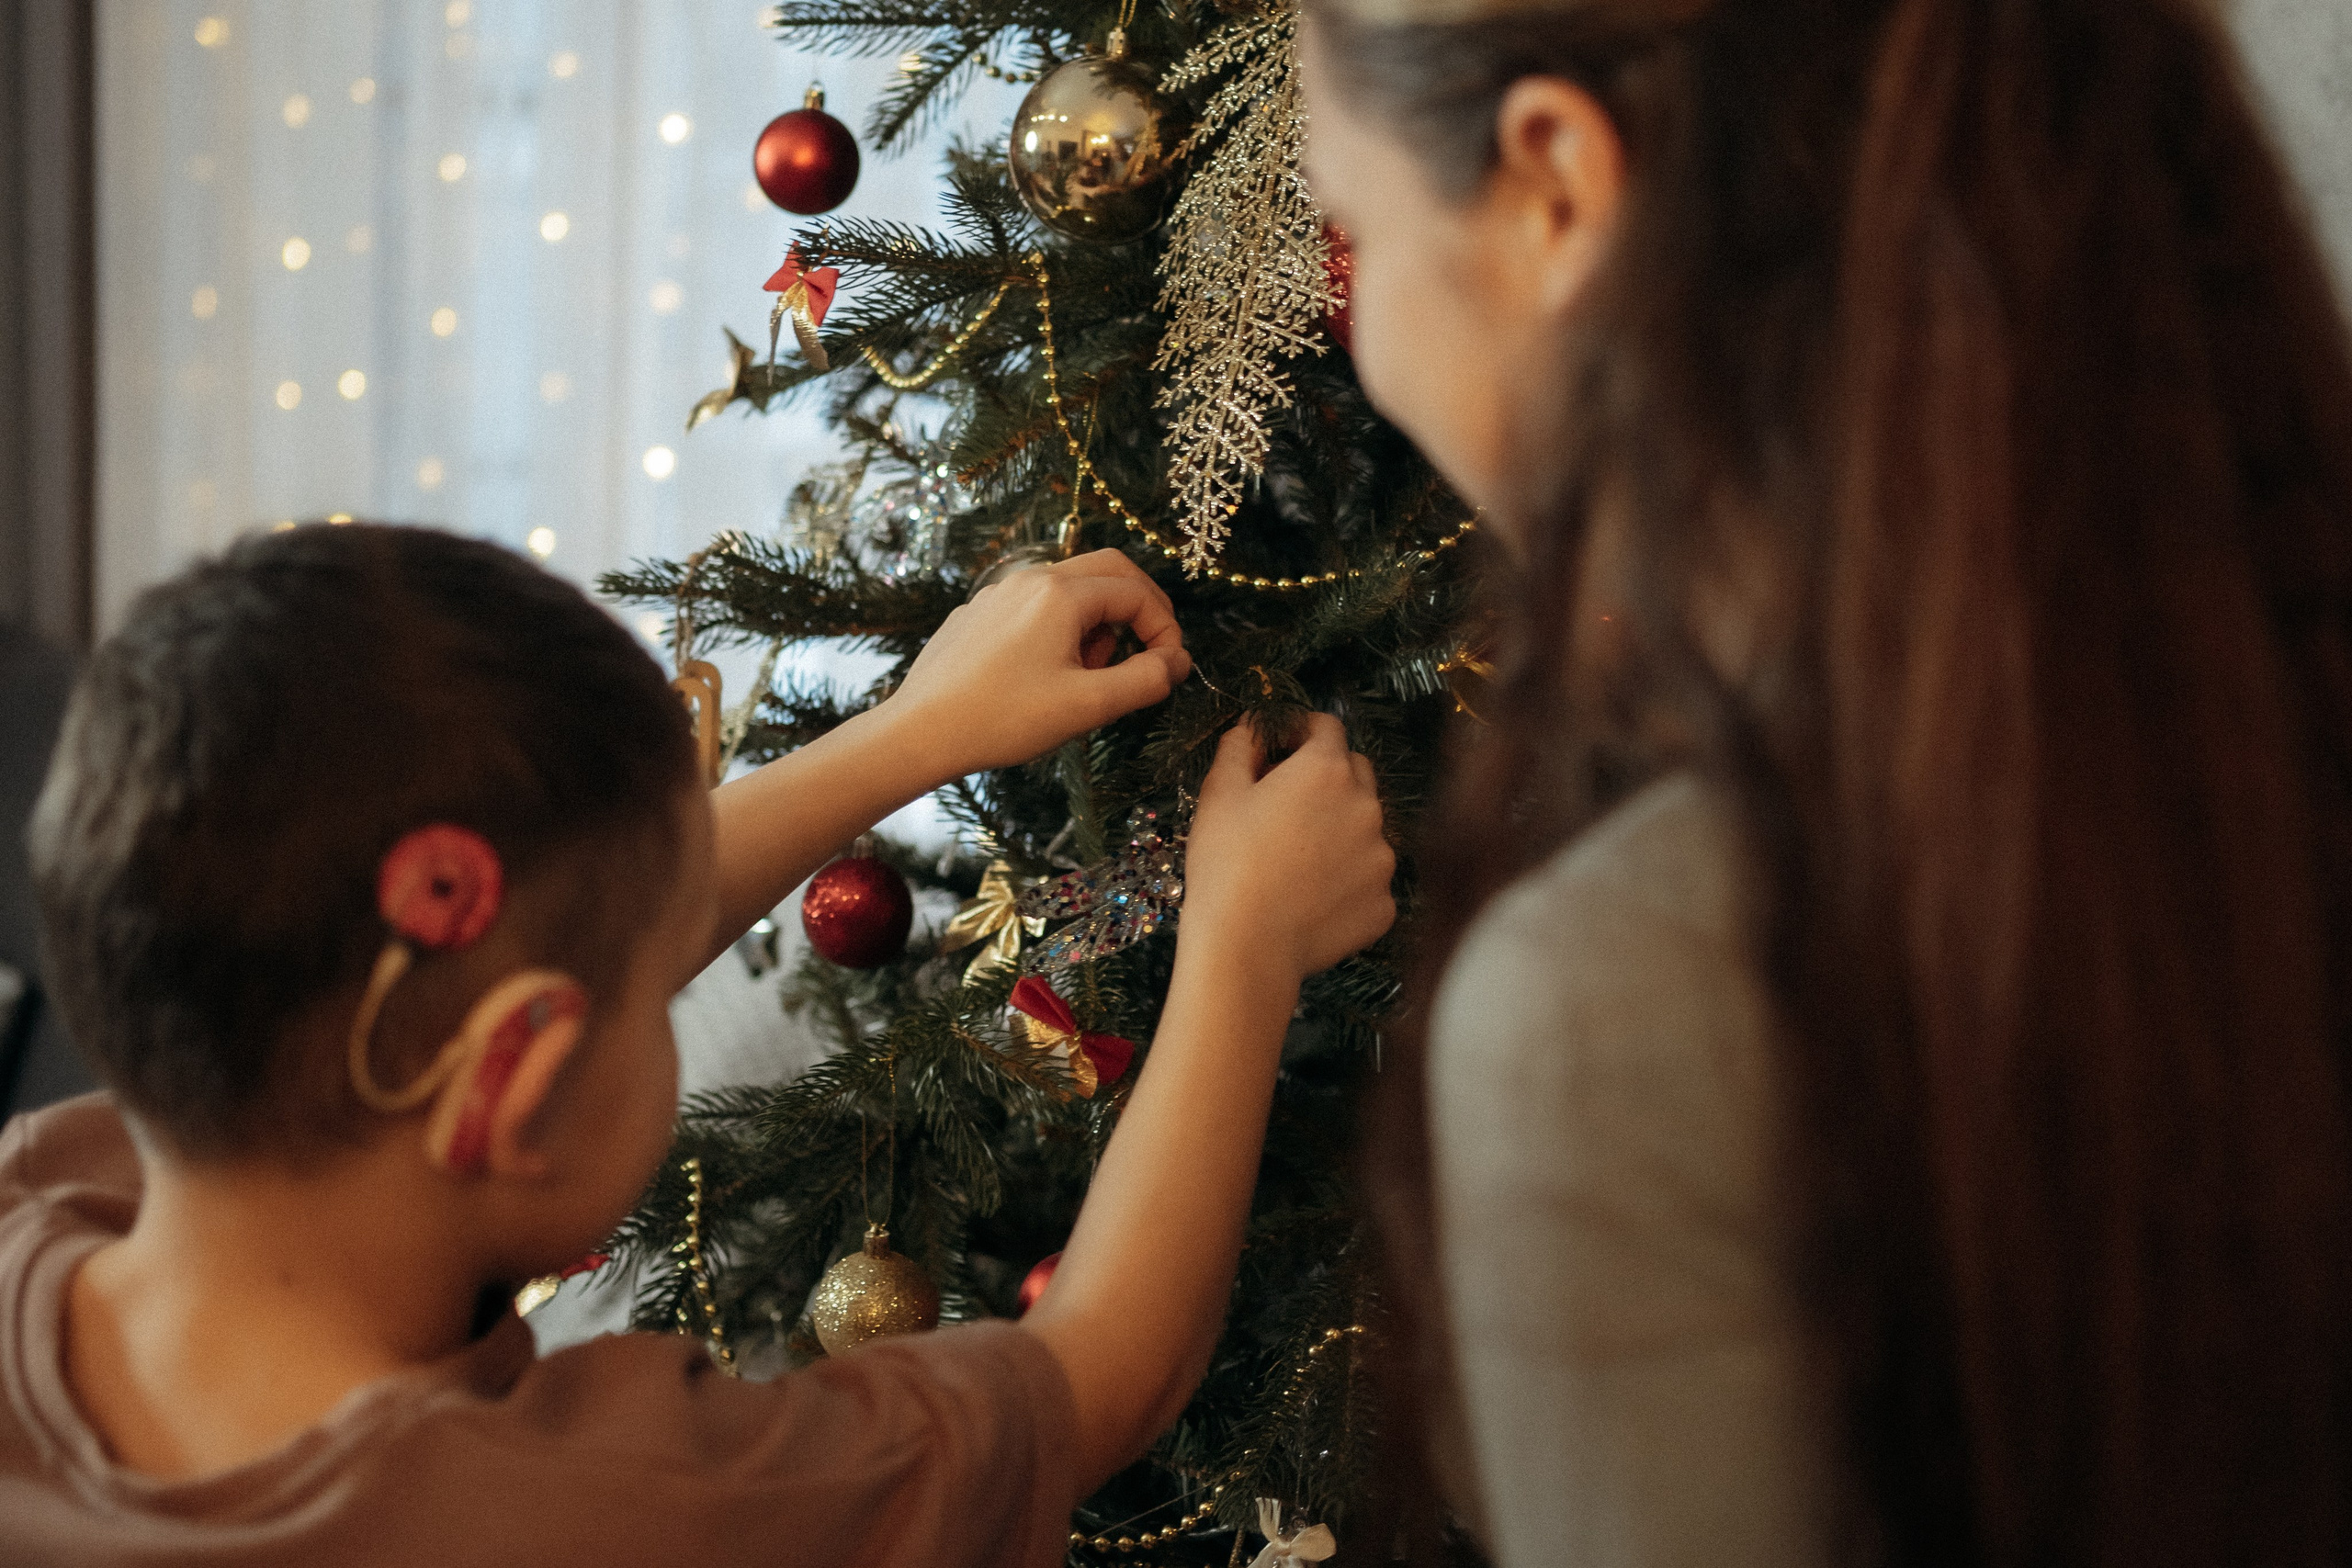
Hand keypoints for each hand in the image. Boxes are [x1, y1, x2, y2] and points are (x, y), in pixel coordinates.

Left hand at [879, 550, 1192, 780]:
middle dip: (1139, 609)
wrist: (920, 731)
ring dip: (1098, 623)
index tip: (1167, 669)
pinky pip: (1036, 606)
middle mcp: (1031, 579)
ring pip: (1071, 588)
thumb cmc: (1003, 718)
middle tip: (1149, 653)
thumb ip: (1145, 680)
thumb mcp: (1087, 706)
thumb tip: (1178, 662)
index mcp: (1061, 593)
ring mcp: (1000, 593)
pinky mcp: (978, 613)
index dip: (1165, 628)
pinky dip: (1061, 630)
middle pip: (1108, 570)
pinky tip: (1046, 677)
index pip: (1137, 592)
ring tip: (1088, 678)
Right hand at [1182, 714, 1395, 985]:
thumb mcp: (1219, 793)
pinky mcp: (1384, 903)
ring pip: (1365, 828)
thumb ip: (1239, 745)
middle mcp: (1367, 806)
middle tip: (1287, 805)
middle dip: (1327, 777)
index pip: (1327, 726)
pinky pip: (1368, 879)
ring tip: (1297, 860)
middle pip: (1355, 773)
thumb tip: (1253, 727)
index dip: (1300, 732)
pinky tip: (1311, 897)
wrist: (1246, 947)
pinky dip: (1346, 881)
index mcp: (1327, 770)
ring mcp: (1382, 858)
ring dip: (1339, 830)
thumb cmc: (1226, 864)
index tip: (1280, 750)